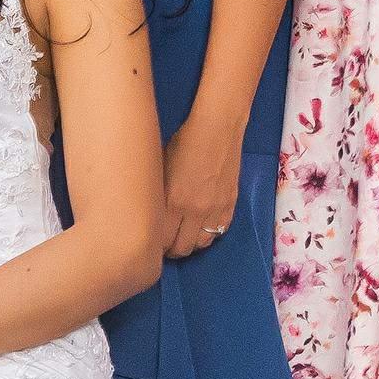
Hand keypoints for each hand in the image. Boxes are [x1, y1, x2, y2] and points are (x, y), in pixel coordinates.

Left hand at [162, 115, 242, 258]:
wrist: (218, 128)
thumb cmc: (184, 142)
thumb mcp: (161, 168)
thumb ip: (157, 196)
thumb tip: (148, 215)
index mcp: (174, 201)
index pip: (162, 240)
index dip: (154, 245)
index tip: (150, 242)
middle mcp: (196, 210)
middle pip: (182, 248)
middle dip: (171, 250)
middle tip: (164, 245)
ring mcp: (216, 209)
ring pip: (202, 244)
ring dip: (190, 244)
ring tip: (183, 237)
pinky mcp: (230, 204)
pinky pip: (219, 232)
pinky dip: (208, 234)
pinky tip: (200, 228)